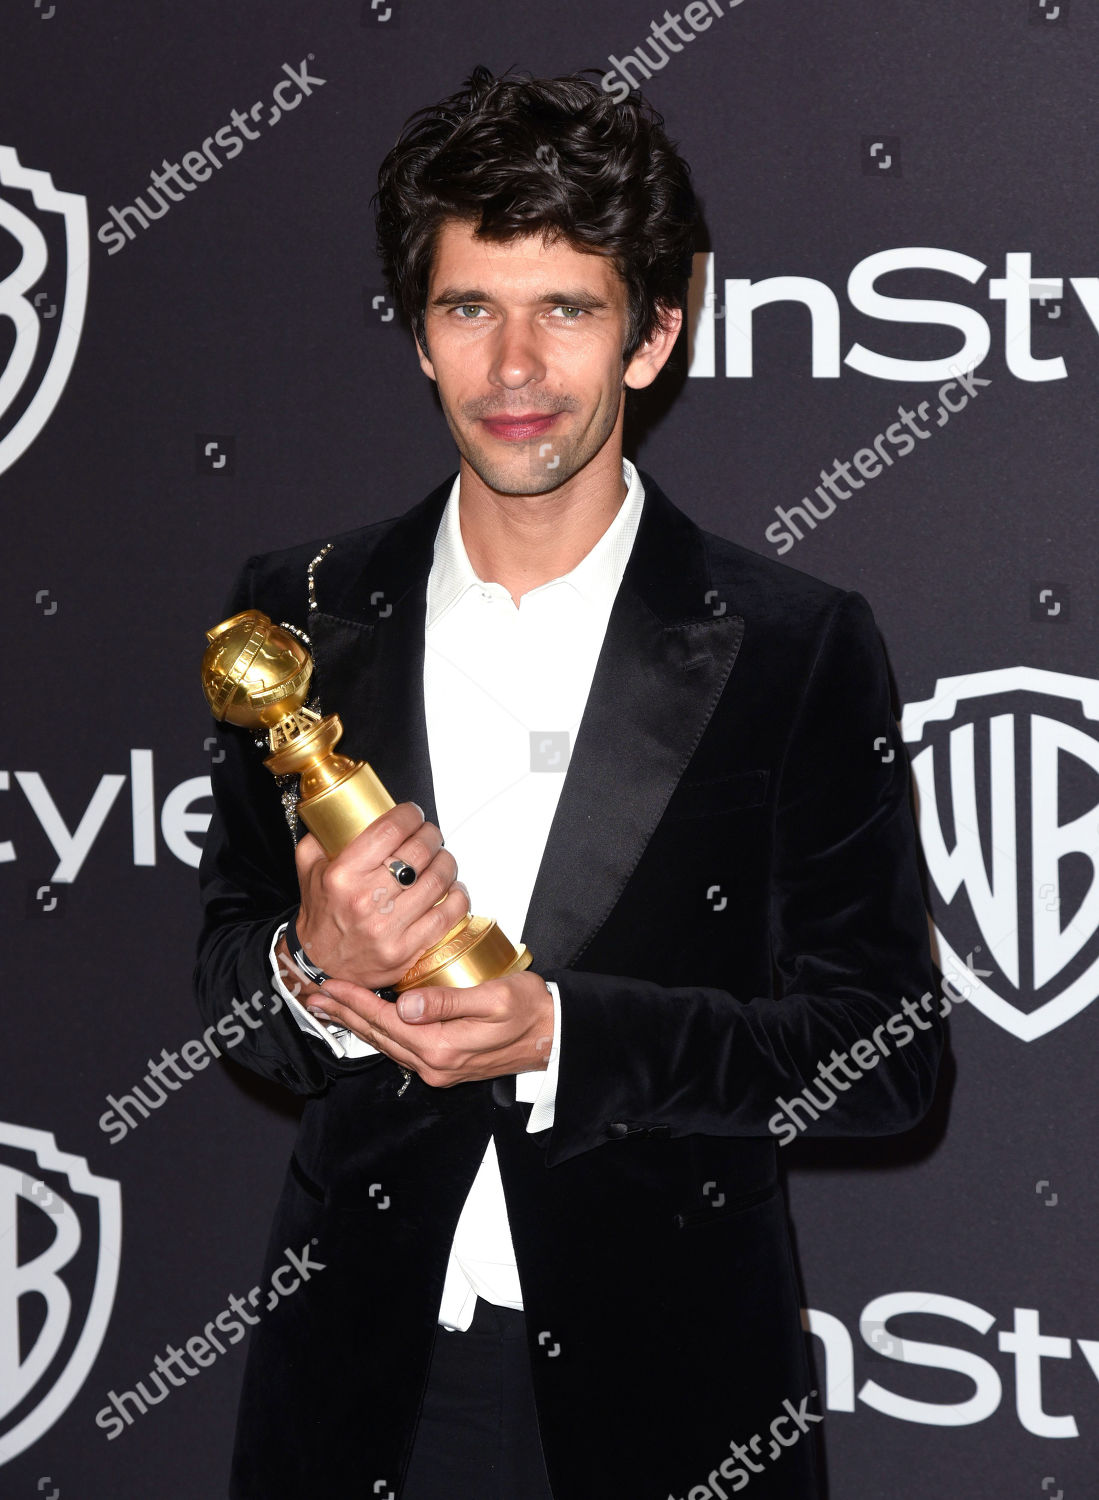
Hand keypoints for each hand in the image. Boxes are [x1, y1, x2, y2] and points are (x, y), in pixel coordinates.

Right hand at [288, 802, 470, 991]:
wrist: (319, 967)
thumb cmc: (320, 916)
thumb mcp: (308, 872)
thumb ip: (318, 839)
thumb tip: (335, 812)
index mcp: (342, 876)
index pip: (389, 831)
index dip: (410, 815)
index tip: (414, 814)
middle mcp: (365, 901)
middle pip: (419, 852)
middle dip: (431, 836)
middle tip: (431, 835)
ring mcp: (387, 928)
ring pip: (437, 881)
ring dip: (447, 863)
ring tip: (442, 859)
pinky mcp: (405, 951)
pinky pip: (446, 916)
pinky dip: (458, 897)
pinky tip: (453, 888)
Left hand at [304, 970, 554, 1086]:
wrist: (554, 1036)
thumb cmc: (529, 1010)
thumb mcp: (494, 999)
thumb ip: (448, 1003)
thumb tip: (406, 1005)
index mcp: (442, 1047)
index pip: (387, 1020)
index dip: (356, 1000)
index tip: (331, 984)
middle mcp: (434, 1064)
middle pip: (378, 1035)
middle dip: (344, 1014)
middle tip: (314, 996)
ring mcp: (438, 1069)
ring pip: (387, 1043)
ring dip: (357, 1024)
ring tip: (332, 1007)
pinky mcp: (445, 1065)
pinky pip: (402, 1047)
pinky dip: (379, 1031)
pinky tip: (370, 1020)